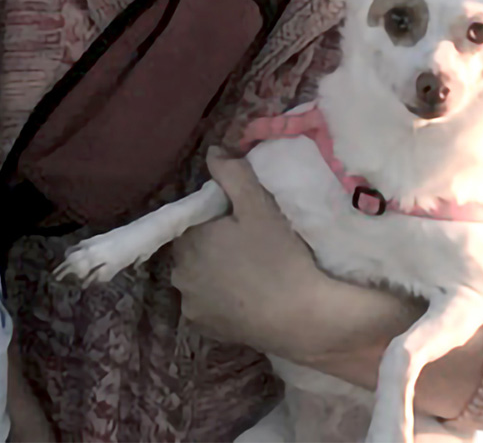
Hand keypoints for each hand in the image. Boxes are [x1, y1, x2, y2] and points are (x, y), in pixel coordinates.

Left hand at [169, 146, 327, 359]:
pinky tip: (245, 294)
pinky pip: (208, 304)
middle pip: (192, 248)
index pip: (192, 220)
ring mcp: (191, 306)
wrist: (304, 319)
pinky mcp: (206, 330)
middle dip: (212, 244)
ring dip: (214, 272)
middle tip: (248, 243)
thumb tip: (212, 152)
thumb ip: (232, 173)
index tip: (240, 221)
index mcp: (186, 241)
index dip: (215, 218)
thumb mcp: (258, 205)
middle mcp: (178, 274)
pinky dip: (220, 298)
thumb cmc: (279, 257)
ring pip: (199, 277)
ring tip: (249, 270)